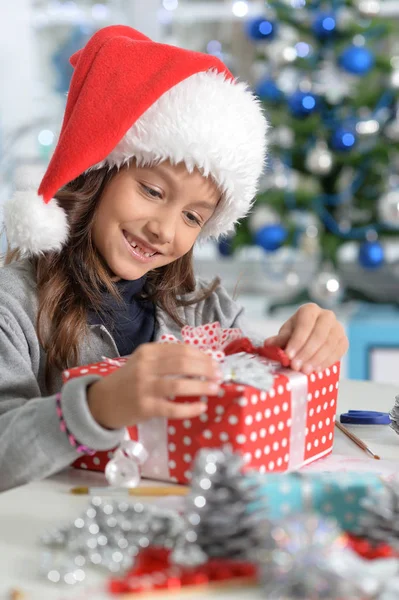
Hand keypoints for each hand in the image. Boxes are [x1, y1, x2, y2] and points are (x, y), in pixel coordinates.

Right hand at [87, 343, 221, 428]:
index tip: (215, 362)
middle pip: (182, 363)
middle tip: (219, 375)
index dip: (201, 355)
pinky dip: (189, 408)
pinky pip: (172, 408)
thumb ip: (166, 359)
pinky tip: (200, 407)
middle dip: (205, 368)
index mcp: (147, 352)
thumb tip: (201, 361)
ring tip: (214, 389)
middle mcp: (145, 367)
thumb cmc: (128, 381)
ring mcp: (143, 387)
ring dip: (201, 386)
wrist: (102, 402)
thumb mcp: (143, 362)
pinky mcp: (144, 407)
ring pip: (178, 384)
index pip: (180, 349)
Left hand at [264, 303, 347, 374]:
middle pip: (319, 335)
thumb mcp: (286, 333)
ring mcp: (338, 328)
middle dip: (306, 352)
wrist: (311, 336)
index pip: (305, 325)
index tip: (288, 355)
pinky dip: (326, 362)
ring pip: (329, 344)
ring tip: (305, 371)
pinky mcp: (344, 341)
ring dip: (316, 359)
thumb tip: (269, 344)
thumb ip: (280, 339)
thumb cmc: (297, 333)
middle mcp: (327, 316)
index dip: (297, 341)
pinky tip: (316, 369)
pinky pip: (337, 352)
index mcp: (310, 310)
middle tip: (296, 366)